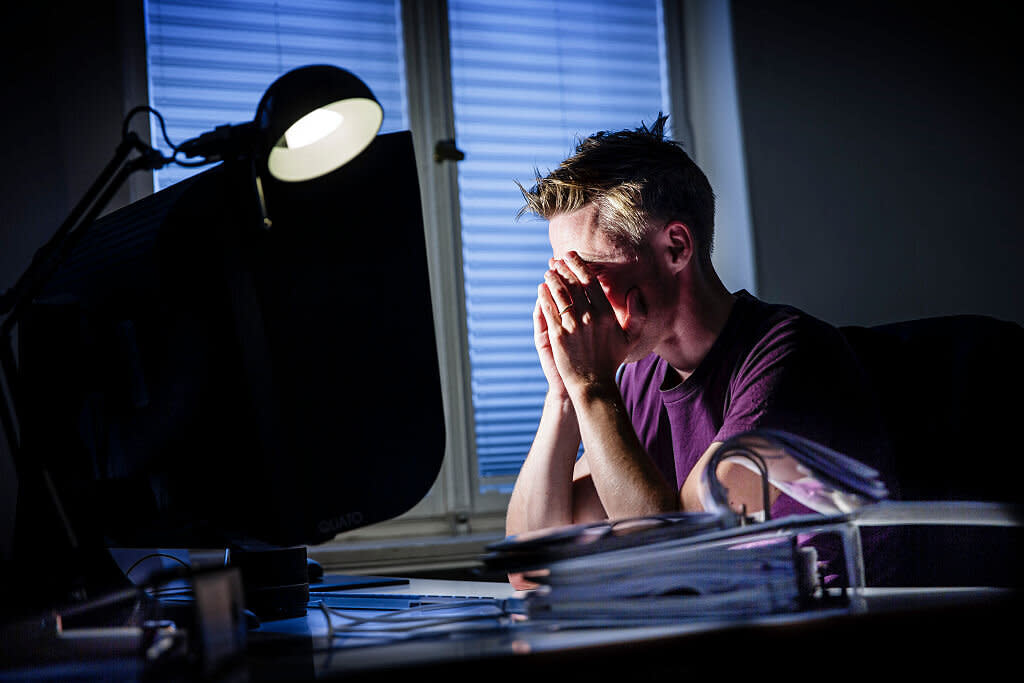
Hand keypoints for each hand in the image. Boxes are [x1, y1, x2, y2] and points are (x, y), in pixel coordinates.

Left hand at [537, 252, 646, 396]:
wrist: (593, 383)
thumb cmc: (611, 360)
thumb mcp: (630, 337)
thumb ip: (638, 313)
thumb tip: (636, 291)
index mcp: (606, 313)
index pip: (591, 281)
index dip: (579, 265)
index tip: (571, 256)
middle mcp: (590, 316)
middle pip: (573, 283)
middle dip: (563, 268)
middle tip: (556, 260)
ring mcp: (573, 325)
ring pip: (560, 293)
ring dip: (553, 278)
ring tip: (549, 271)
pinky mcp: (558, 335)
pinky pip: (549, 309)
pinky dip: (545, 295)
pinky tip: (542, 289)